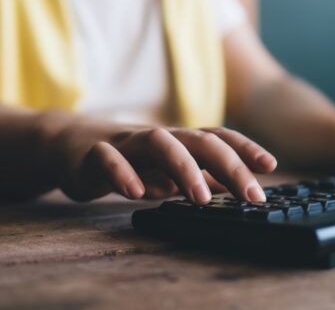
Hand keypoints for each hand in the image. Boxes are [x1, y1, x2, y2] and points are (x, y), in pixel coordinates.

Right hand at [41, 117, 277, 203]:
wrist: (64, 144)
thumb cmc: (123, 158)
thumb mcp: (163, 168)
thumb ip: (194, 176)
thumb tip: (231, 187)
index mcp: (175, 140)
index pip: (216, 137)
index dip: (244, 148)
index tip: (270, 166)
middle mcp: (156, 137)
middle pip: (197, 139)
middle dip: (229, 164)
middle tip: (251, 194)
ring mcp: (125, 142)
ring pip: (159, 143)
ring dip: (183, 168)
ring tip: (200, 198)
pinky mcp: (93, 154)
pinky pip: (109, 159)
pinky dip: (124, 174)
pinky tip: (137, 194)